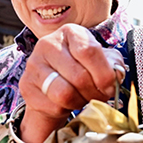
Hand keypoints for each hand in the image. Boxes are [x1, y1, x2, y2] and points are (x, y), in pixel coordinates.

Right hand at [19, 24, 125, 142]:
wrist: (55, 83)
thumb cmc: (83, 68)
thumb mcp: (102, 60)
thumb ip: (114, 65)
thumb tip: (116, 76)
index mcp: (70, 32)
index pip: (90, 51)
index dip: (104, 74)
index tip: (111, 86)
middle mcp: (48, 44)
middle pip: (79, 76)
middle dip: (95, 92)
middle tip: (100, 96)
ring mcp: (34, 64)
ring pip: (64, 94)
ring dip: (80, 102)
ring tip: (85, 98)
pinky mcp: (26, 85)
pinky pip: (53, 105)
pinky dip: (66, 109)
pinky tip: (68, 103)